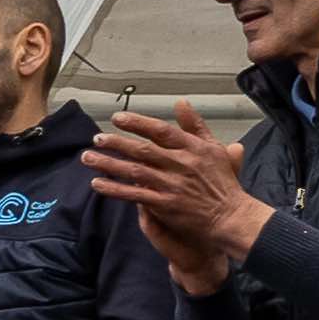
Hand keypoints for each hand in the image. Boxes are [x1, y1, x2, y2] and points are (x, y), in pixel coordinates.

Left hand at [86, 108, 261, 293]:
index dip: (137, 123)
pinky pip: (134, 194)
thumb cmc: (222, 182)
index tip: (117, 118)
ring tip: (87, 157)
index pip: (161, 131)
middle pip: (143, 150)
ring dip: (108, 164)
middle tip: (96, 138)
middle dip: (117, 143)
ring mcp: (172, 185)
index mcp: (193, 148)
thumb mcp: (214, 149)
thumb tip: (181, 103)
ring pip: (134, 171)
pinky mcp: (165, 204)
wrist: (231, 216)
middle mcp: (182, 164)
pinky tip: (97, 183)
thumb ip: (195, 126)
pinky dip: (115, 188)